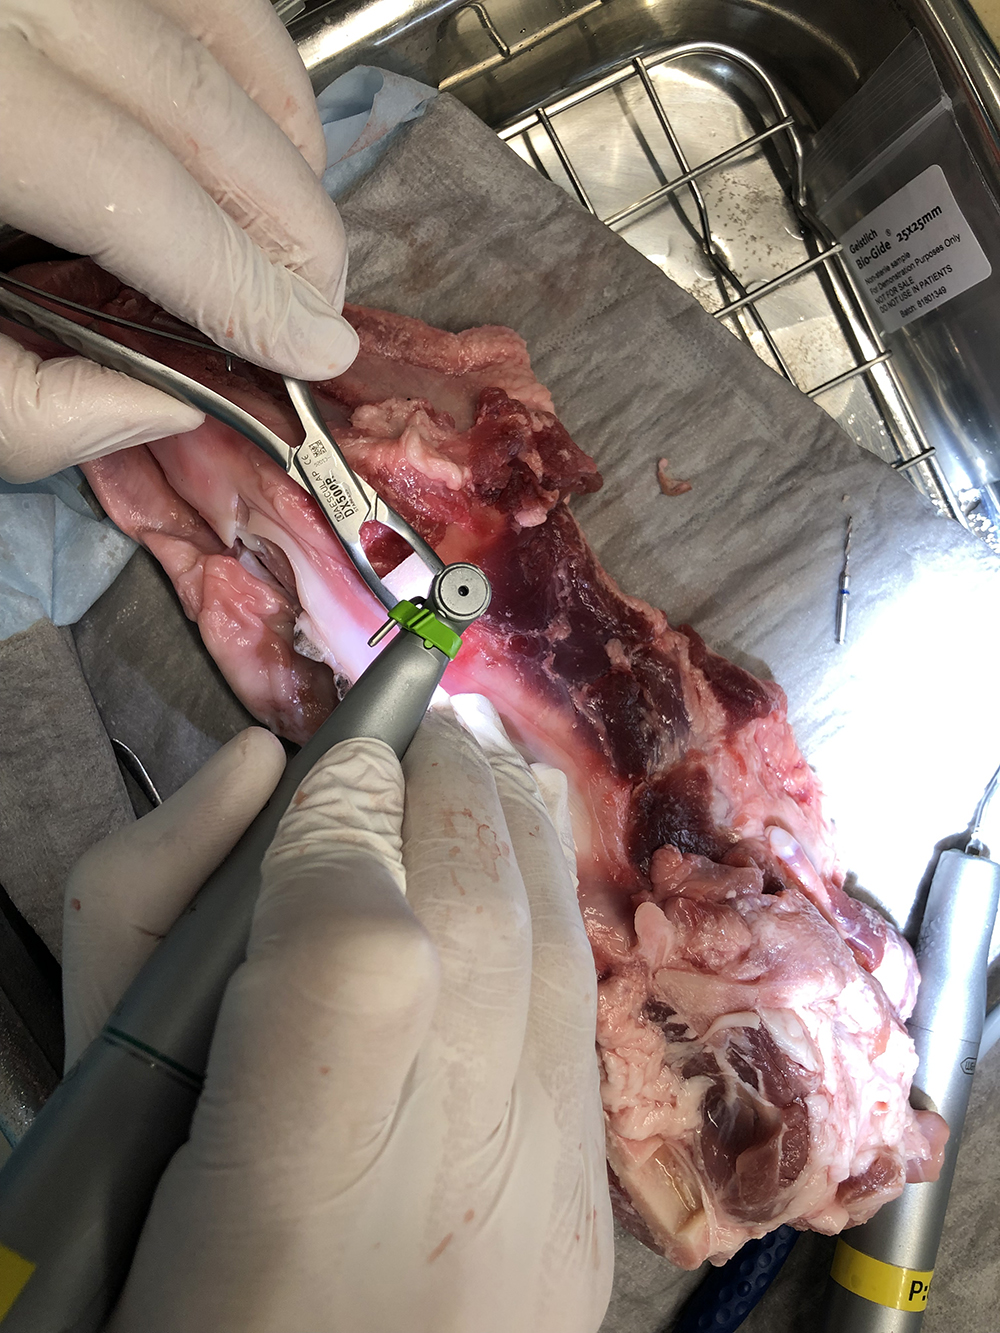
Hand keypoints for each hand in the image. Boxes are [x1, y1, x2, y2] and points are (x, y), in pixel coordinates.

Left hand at [0, 0, 357, 483]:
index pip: (130, 188)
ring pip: (209, 18)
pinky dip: (246, 63)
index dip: (238, 281)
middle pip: (188, 96)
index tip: (313, 350)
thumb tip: (167, 404)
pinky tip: (253, 138)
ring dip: (282, 138)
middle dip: (286, 218)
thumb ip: (19, 405)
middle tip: (324, 309)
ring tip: (299, 237)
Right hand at [64, 699, 613, 1332]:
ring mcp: (542, 1207)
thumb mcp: (106, 1102)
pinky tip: (513, 873)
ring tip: (469, 769)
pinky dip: (547, 914)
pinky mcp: (588, 1214)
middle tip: (413, 733)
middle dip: (450, 785)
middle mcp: (446, 1193)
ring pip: (559, 950)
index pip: (355, 951)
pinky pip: (583, 1015)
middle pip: (486, 920)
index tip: (327, 765)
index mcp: (286, 1193)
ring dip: (514, 828)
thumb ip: (147, 921)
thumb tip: (256, 766)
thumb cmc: (163, 1281)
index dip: (346, 829)